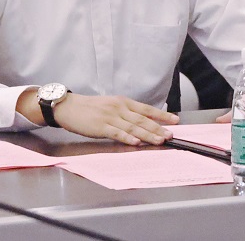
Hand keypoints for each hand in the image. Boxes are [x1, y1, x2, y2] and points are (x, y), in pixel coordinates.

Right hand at [51, 94, 177, 145]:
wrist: (70, 107)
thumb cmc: (90, 108)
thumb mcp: (111, 105)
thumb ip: (126, 112)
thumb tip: (143, 121)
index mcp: (122, 102)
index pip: (146, 109)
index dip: (161, 115)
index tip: (175, 120)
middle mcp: (119, 108)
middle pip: (142, 119)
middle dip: (158, 128)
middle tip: (170, 135)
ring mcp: (110, 117)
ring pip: (133, 127)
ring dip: (147, 135)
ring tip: (159, 141)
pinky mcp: (101, 127)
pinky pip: (117, 133)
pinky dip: (128, 138)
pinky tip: (136, 142)